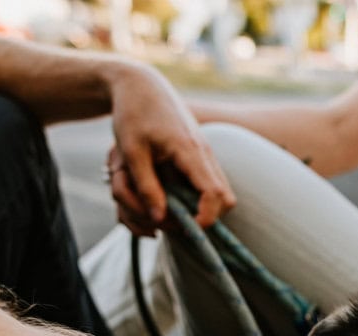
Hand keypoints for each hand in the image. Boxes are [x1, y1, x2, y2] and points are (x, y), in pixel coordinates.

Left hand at [105, 64, 234, 232]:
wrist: (141, 84)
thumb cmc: (133, 114)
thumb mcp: (131, 152)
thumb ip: (146, 188)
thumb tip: (160, 220)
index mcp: (190, 151)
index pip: (215, 195)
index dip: (205, 218)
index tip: (183, 229)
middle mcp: (205, 153)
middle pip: (226, 198)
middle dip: (205, 217)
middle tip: (173, 220)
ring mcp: (206, 153)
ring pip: (220, 192)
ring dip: (199, 207)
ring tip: (167, 206)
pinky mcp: (201, 154)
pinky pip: (209, 183)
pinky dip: (194, 196)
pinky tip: (169, 193)